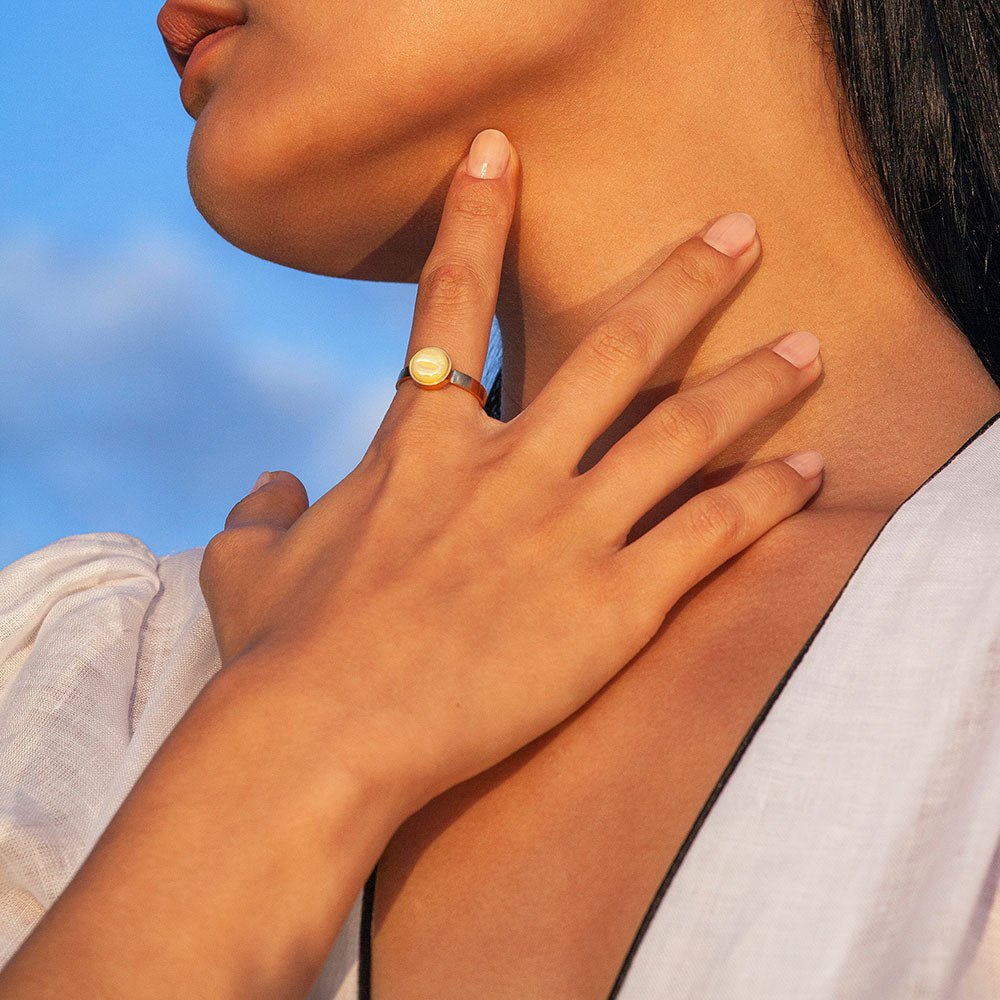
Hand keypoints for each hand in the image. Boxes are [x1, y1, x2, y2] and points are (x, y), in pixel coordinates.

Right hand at [199, 129, 822, 821]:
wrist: (323, 737)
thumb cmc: (281, 652)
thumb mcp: (247, 568)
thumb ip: (261, 513)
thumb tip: (266, 488)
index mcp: (422, 445)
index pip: (450, 302)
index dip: (475, 217)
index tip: (501, 153)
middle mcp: (507, 466)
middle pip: (614, 348)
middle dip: (684, 281)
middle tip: (741, 233)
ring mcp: (567, 530)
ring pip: (685, 430)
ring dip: (752, 382)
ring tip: (810, 349)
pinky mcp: (613, 605)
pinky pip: (710, 533)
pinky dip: (766, 498)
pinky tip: (809, 471)